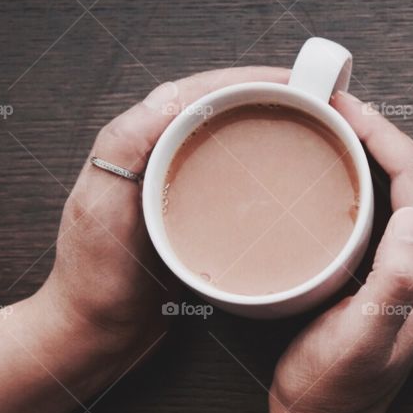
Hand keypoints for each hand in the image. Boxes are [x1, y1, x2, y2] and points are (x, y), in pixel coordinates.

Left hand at [35, 67, 289, 373]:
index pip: (197, 91)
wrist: (97, 333)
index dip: (247, 79)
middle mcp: (155, 151)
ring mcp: (175, 178)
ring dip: (268, 118)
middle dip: (267, 91)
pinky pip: (231, 166)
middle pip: (219, 103)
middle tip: (316, 99)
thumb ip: (127, 145)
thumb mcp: (103, 205)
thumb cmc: (97, 278)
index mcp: (134, 141)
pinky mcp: (193, 206)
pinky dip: (262, 154)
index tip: (293, 81)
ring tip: (311, 121)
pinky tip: (289, 166)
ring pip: (229, 130)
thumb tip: (172, 96)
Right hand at [265, 92, 412, 412]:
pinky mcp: (404, 275)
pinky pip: (400, 207)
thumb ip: (395, 282)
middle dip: (386, 132)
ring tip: (346, 125)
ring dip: (385, 150)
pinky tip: (351, 168)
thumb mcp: (361, 339)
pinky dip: (379, 176)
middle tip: (341, 107)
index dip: (385, 136)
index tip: (345, 109)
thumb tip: (407, 216)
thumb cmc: (333, 385)